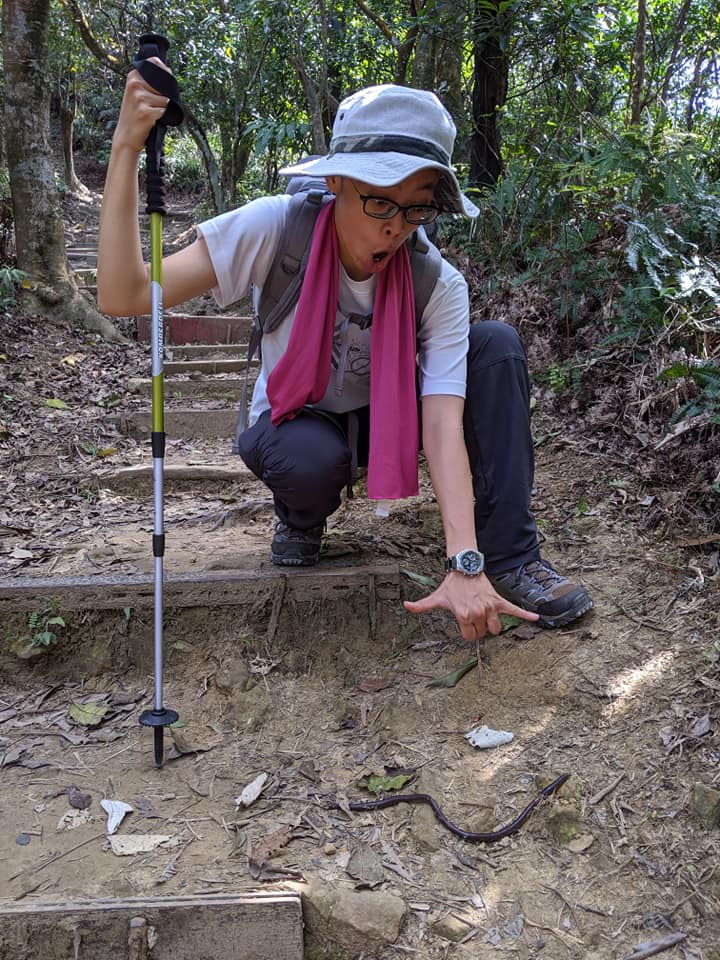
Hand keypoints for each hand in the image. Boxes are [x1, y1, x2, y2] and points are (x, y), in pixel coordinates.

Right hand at [113, 59, 171, 153]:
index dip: (165, 72)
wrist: (125, 137)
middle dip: (163, 96)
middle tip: (149, 106)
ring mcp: (139, 97)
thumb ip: (149, 81)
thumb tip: (169, 72)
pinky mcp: (145, 111)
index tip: (163, 83)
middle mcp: (134, 84)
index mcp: (133, 76)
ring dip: (161, 109)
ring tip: (149, 113)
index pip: (156, 62)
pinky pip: (163, 111)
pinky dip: (160, 118)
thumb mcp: (137, 93)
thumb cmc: (135, 115)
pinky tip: (149, 120)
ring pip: (166, 100)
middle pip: (164, 85)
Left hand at [403, 571, 538, 641]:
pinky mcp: (499, 601)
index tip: (464, 624)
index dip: (467, 633)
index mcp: (464, 615)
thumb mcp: (436, 597)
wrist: (465, 568)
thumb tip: (406, 606)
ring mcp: (490, 607)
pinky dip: (525, 615)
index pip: (469, 637)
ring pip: (496, 628)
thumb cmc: (451, 585)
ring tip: (484, 616)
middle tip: (471, 616)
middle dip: (477, 628)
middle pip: (482, 633)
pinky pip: (514, 610)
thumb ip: (421, 605)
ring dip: (491, 625)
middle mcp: (478, 612)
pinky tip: (535, 619)